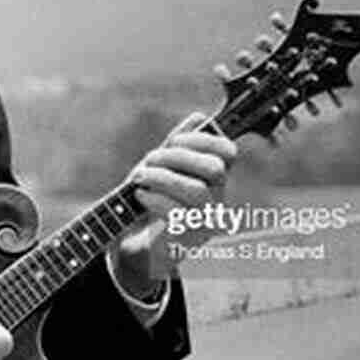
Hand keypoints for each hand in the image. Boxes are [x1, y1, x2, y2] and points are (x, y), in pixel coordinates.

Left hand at [112, 112, 236, 290]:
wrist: (132, 242)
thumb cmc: (150, 199)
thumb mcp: (162, 167)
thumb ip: (179, 144)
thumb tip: (198, 118)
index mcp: (214, 179)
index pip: (227, 152)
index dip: (203, 139)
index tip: (173, 139)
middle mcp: (216, 200)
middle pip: (214, 169)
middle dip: (177, 156)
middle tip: (149, 159)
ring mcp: (205, 222)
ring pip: (197, 191)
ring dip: (163, 177)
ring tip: (139, 177)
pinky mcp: (188, 241)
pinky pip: (179, 214)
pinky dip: (155, 199)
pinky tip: (140, 195)